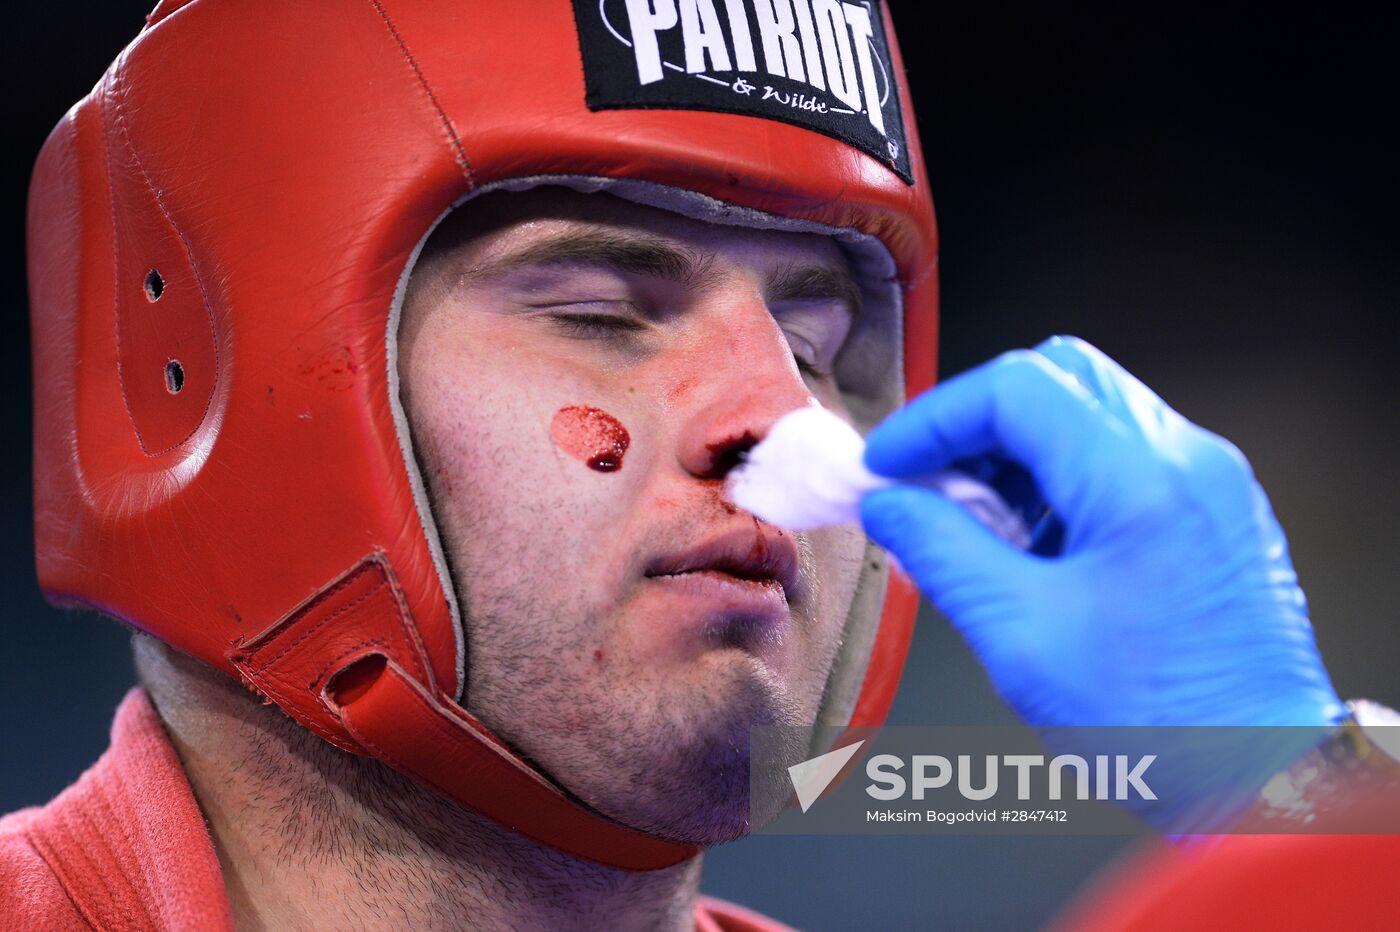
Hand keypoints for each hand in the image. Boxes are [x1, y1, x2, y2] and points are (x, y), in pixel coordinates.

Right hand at [859, 337, 1343, 827]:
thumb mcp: (1019, 634)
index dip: (935, 418)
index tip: (887, 463)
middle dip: (976, 422)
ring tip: (973, 526)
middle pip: (1057, 376)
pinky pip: (1121, 455)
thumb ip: (941, 552)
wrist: (1263, 775)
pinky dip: (1060, 478)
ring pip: (1088, 410)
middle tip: (925, 479)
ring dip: (1016, 451)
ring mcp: (1207, 480)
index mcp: (1140, 480)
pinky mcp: (1212, 509)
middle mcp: (1186, 459)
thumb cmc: (1163, 723)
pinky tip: (1027, 544)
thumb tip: (890, 507)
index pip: (1016, 389)